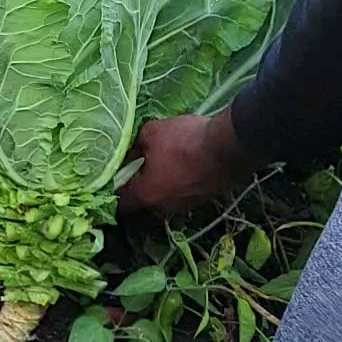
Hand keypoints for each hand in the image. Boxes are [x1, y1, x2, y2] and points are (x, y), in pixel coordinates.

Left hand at [117, 109, 249, 215]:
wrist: (228, 147)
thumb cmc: (184, 141)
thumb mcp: (152, 132)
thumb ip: (135, 144)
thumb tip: (132, 151)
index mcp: (144, 195)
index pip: (118, 201)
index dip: (113, 188)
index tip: (114, 173)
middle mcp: (162, 208)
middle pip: (141, 201)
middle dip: (138, 184)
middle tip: (138, 163)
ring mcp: (183, 207)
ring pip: (162, 198)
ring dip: (160, 184)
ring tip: (163, 162)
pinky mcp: (201, 201)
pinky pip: (180, 194)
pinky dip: (177, 183)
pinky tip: (182, 165)